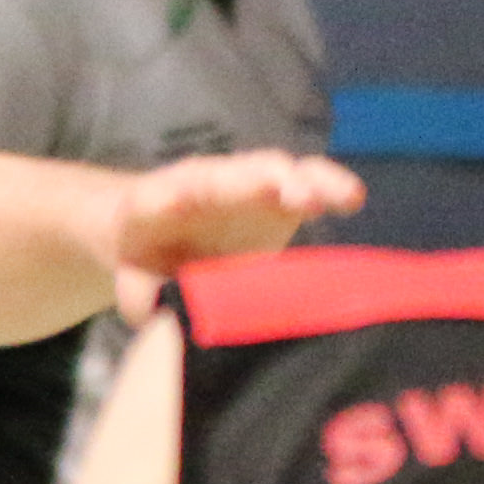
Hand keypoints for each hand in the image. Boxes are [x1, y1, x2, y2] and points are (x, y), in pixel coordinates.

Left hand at [108, 148, 362, 313]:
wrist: (157, 229)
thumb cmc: (141, 259)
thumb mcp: (131, 281)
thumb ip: (141, 294)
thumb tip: (160, 312)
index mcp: (153, 204)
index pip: (156, 199)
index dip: (167, 200)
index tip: (178, 202)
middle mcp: (200, 183)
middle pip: (224, 177)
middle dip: (252, 183)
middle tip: (282, 193)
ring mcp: (242, 183)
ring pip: (272, 171)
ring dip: (301, 182)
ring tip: (332, 197)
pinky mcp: (277, 194)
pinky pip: (306, 181)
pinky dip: (328, 187)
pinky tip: (352, 198)